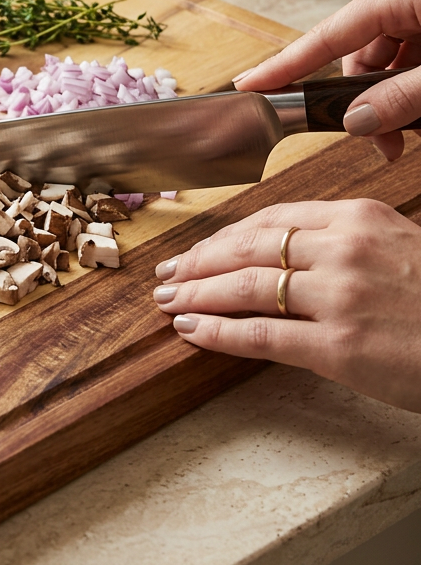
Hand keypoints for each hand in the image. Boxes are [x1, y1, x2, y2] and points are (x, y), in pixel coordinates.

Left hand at [152, 199, 420, 412]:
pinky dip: (217, 331)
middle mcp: (343, 249)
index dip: (222, 236)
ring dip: (195, 294)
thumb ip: (343, 245)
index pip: (268, 219)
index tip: (197, 249)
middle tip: (167, 274)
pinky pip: (260, 334)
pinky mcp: (340, 346)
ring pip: (244, 287)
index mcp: (357, 218)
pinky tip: (191, 330)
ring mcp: (340, 297)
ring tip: (168, 301)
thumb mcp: (399, 248)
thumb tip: (282, 257)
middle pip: (246, 248)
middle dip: (197, 263)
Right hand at [233, 0, 420, 160]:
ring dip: (393, 97)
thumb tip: (358, 121)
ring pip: (387, 59)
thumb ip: (403, 96)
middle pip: (360, 55)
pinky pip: (412, 54)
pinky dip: (412, 84)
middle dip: (366, 102)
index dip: (284, 66)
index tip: (249, 85)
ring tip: (411, 131)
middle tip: (382, 142)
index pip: (325, 37)